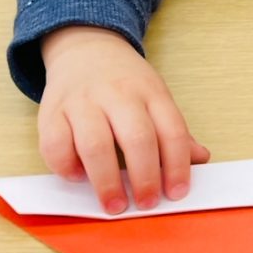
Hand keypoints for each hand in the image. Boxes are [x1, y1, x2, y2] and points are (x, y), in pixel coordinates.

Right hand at [38, 26, 209, 214]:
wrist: (87, 48)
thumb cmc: (126, 82)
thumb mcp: (157, 97)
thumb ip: (175, 132)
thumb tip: (200, 160)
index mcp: (151, 92)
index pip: (172, 130)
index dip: (178, 165)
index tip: (177, 193)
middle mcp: (119, 94)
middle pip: (137, 138)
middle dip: (144, 177)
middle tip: (146, 203)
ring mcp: (83, 102)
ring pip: (95, 144)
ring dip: (106, 181)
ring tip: (114, 205)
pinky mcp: (52, 111)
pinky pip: (55, 144)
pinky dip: (67, 167)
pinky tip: (78, 177)